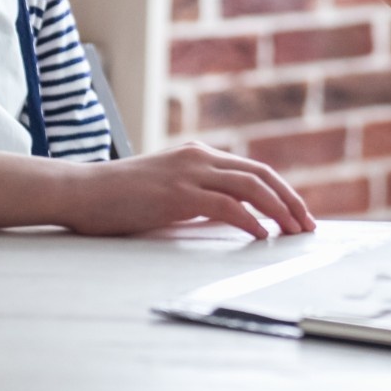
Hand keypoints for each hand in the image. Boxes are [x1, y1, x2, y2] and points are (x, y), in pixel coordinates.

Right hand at [61, 143, 315, 239]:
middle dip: (289, 200)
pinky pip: (225, 205)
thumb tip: (230, 217)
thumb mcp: (167, 191)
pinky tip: (261, 234)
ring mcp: (189, 172)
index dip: (281, 191)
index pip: (253, 170)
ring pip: (250, 186)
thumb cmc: (119, 197)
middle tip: (308, 225)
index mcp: (199, 155)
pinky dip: (249, 219)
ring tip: (293, 231)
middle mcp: (199, 157)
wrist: (82, 191)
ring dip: (278, 209)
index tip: (297, 213)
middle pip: (261, 174)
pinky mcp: (178, 193)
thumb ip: (197, 197)